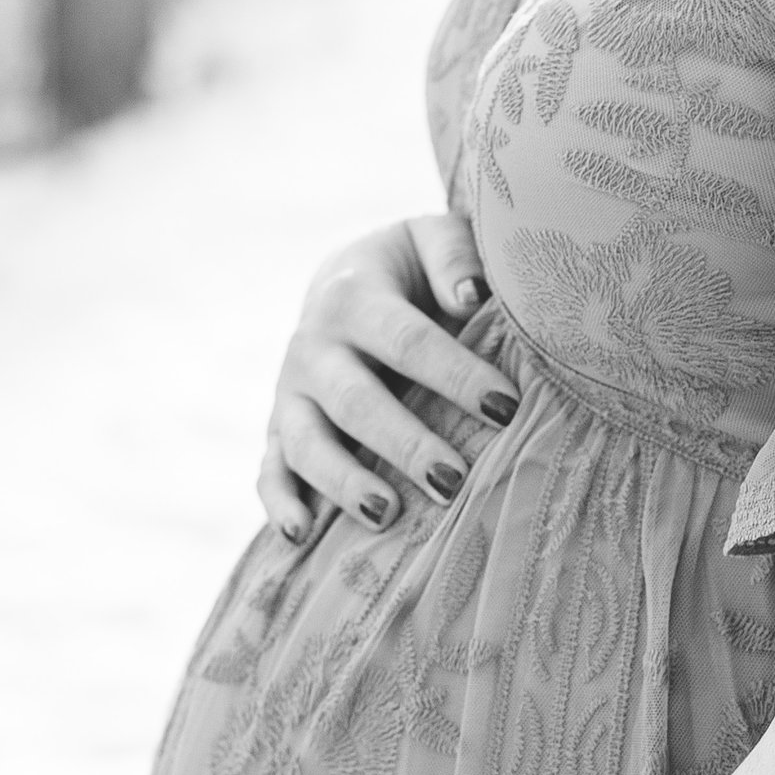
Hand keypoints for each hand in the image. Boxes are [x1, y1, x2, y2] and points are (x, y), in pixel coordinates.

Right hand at [259, 213, 515, 544]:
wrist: (343, 279)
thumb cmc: (410, 268)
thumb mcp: (431, 238)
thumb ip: (454, 256)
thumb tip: (470, 296)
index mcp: (355, 296)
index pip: (408, 341)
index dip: (455, 375)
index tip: (506, 408)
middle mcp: (313, 346)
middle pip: (356, 401)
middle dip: (403, 443)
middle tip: (452, 480)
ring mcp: (290, 392)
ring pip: (306, 443)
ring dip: (343, 482)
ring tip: (387, 515)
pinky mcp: (278, 428)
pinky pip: (269, 469)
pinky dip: (279, 503)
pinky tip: (302, 536)